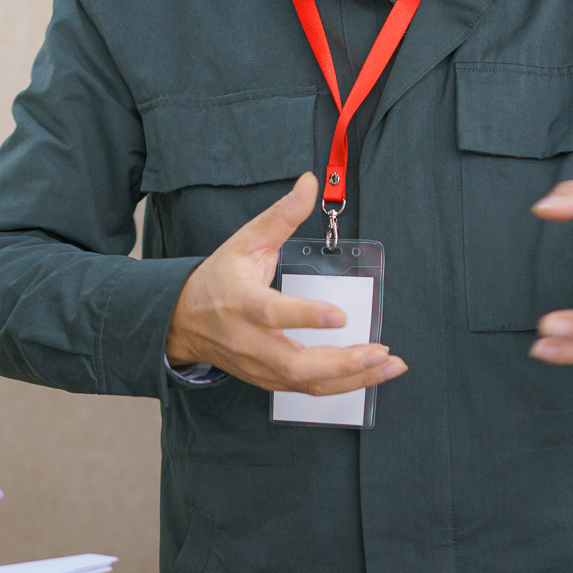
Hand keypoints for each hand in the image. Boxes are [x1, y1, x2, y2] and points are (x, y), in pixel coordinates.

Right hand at [165, 172, 406, 395]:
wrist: (184, 322)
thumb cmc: (218, 279)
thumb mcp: (245, 240)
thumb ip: (282, 214)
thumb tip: (310, 182)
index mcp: (240, 302)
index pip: (272, 313)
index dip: (305, 317)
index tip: (340, 315)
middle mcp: (249, 341)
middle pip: (295, 364)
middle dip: (341, 362)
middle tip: (378, 351)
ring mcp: (259, 367)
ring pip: (307, 383)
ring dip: (352, 378)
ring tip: (388, 365)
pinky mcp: (269, 381)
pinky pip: (309, 390)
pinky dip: (344, 386)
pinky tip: (372, 374)